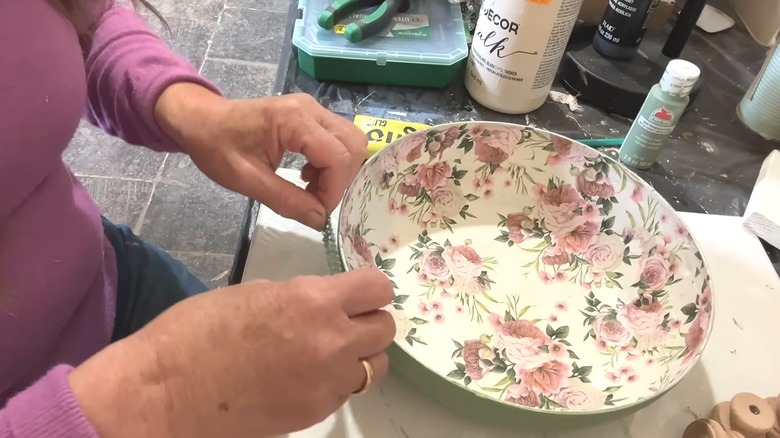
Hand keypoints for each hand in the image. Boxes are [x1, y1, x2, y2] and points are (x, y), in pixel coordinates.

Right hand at [70, 269, 395, 437]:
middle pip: (385, 329)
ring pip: (374, 366)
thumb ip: (301, 297)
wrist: (164, 393)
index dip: (368, 288)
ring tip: (328, 352)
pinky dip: (336, 382)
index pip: (378, 288)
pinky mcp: (315, 413)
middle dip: (368, 321)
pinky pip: (346, 392)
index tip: (357, 291)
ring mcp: (327, 383)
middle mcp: (332, 342)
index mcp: (313, 301)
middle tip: (343, 321)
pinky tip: (306, 376)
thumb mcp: (256, 293)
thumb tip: (325, 302)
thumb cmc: (196, 331)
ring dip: (359, 356)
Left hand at [155, 84, 366, 229]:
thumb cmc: (217, 147)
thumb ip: (287, 201)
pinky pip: (338, 138)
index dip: (334, 189)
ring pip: (351, 141)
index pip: (338, 157)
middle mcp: (311, 109)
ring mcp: (313, 109)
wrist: (200, 120)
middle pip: (354, 145)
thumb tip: (320, 220)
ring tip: (312, 188)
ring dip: (340, 170)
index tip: (317, 210)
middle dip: (343, 179)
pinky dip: (333, 162)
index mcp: (294, 121)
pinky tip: (308, 175)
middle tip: (317, 200)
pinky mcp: (311, 115)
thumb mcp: (248, 180)